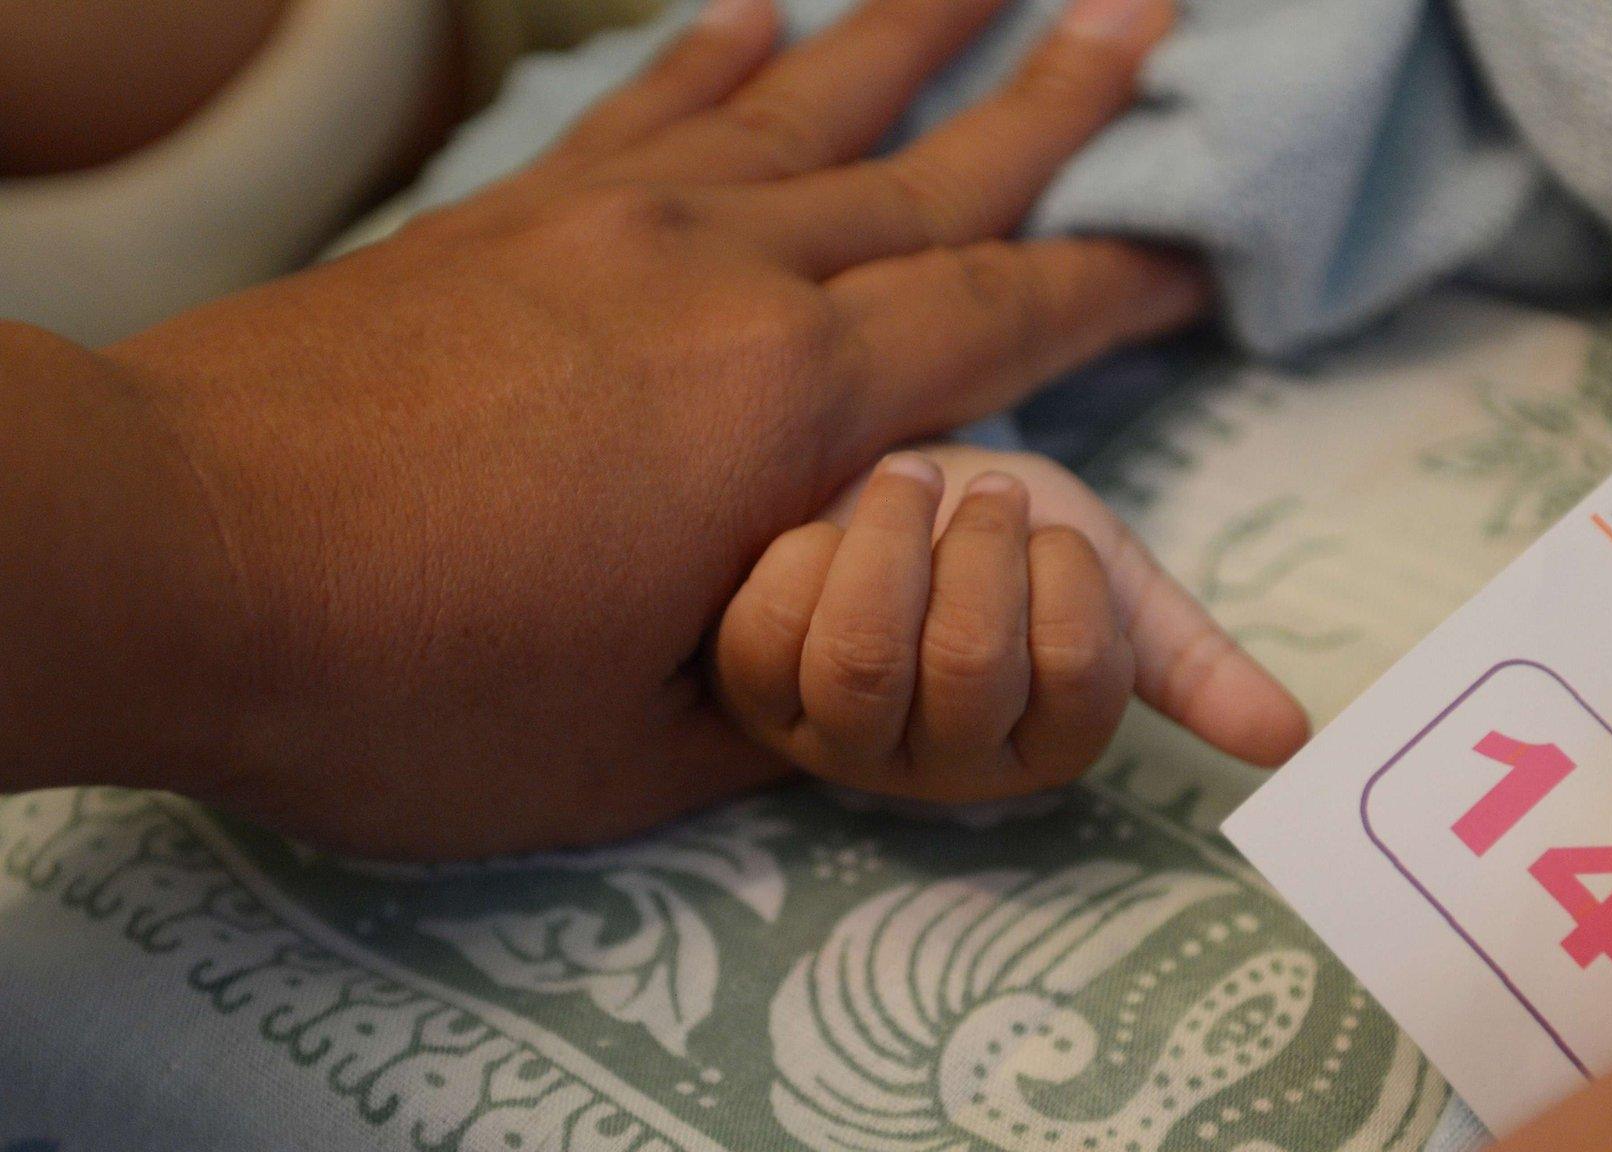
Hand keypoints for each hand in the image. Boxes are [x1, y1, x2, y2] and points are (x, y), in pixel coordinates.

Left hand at [88, 0, 1205, 857]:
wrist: (168, 553)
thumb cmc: (406, 683)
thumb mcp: (637, 758)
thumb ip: (773, 701)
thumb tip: (838, 654)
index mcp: (787, 411)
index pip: (1001, 323)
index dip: (1115, 289)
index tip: (1192, 254)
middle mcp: (726, 274)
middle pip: (934, 171)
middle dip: (1059, 98)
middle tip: (1148, 9)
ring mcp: (612, 220)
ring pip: (807, 104)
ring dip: (915, 29)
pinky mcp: (511, 210)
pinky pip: (648, 103)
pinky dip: (718, 51)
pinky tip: (762, 8)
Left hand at [714, 446, 1307, 803]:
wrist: (884, 496)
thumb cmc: (1001, 542)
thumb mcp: (1107, 579)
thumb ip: (1190, 656)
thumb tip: (1296, 743)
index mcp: (1046, 747)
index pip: (1080, 673)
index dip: (1064, 575)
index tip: (1047, 531)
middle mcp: (943, 771)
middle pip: (968, 662)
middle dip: (979, 546)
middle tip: (980, 495)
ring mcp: (839, 743)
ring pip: (863, 652)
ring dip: (892, 536)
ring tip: (906, 488)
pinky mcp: (751, 698)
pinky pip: (771, 625)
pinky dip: (806, 548)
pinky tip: (821, 532)